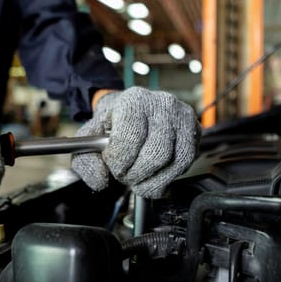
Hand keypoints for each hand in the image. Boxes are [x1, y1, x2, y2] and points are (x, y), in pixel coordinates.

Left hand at [71, 86, 200, 197]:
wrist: (129, 110)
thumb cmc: (111, 125)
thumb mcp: (89, 138)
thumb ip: (85, 161)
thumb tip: (100, 181)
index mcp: (133, 100)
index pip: (131, 137)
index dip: (120, 161)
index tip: (113, 166)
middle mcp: (162, 104)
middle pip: (155, 153)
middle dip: (136, 174)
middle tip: (125, 176)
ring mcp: (182, 116)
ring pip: (174, 161)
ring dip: (152, 180)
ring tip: (138, 179)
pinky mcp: (194, 130)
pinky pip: (186, 163)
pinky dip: (167, 178)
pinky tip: (153, 177)